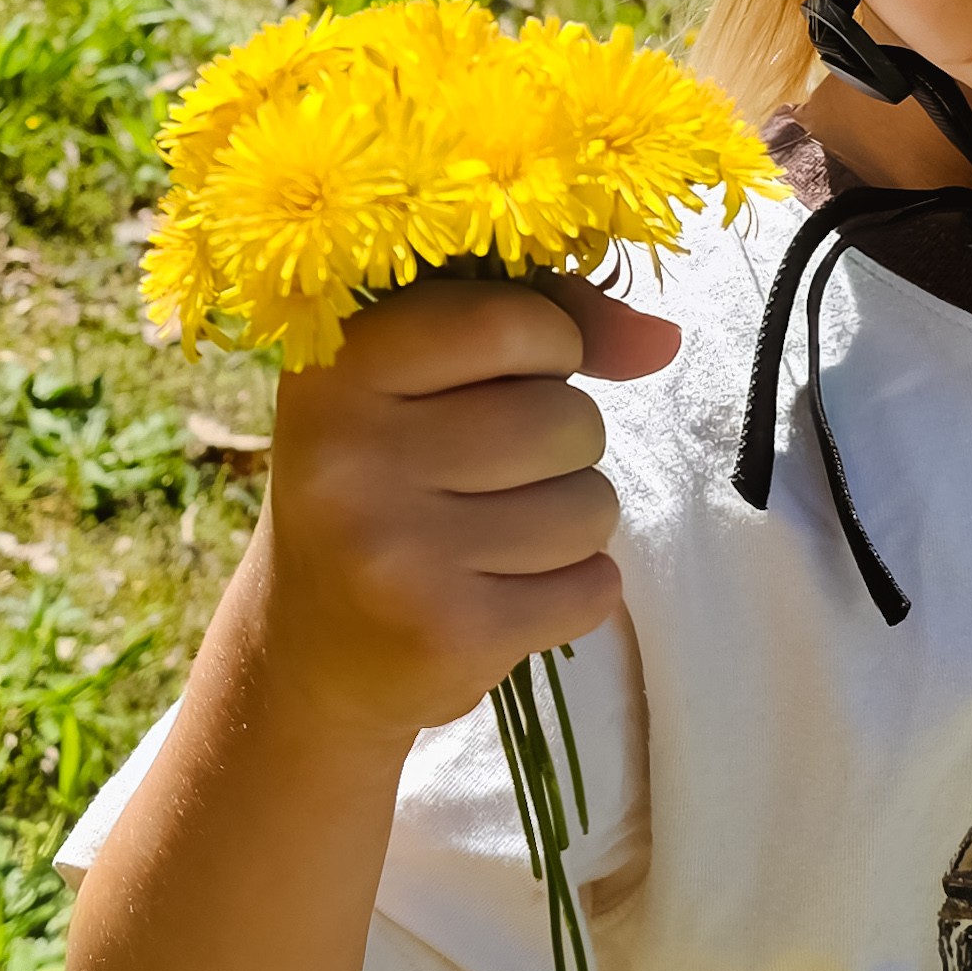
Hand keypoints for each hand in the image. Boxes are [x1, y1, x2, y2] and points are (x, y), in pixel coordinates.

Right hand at [252, 270, 681, 748]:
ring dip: (575, 520)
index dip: (552, 343)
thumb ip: (538, 328)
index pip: (509, 321)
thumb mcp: (419, 383)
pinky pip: (595, 588)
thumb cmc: (386, 483)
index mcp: (334, 370)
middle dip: (567, 444)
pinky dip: (576, 590)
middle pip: (566, 419)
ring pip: (591, 505)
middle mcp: (349, 456)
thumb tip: (661, 340)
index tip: (520, 373)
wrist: (311, 649)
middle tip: (497, 474)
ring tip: (501, 535)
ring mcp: (395, 552)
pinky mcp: (447, 633)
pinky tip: (508, 592)